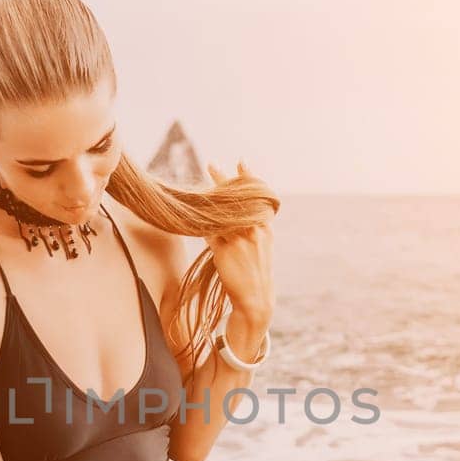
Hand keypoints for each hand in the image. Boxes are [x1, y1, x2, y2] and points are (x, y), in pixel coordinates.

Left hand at [205, 160, 273, 318]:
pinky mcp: (224, 252)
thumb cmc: (257, 273)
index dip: (249, 179)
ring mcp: (239, 241)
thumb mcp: (262, 248)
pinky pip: (209, 232)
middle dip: (223, 180)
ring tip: (197, 188)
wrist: (256, 298)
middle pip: (236, 200)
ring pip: (221, 214)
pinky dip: (202, 223)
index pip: (257, 198)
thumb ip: (254, 229)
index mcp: (266, 229)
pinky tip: (193, 214)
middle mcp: (254, 232)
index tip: (241, 161)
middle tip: (211, 164)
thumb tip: (237, 213)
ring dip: (209, 199)